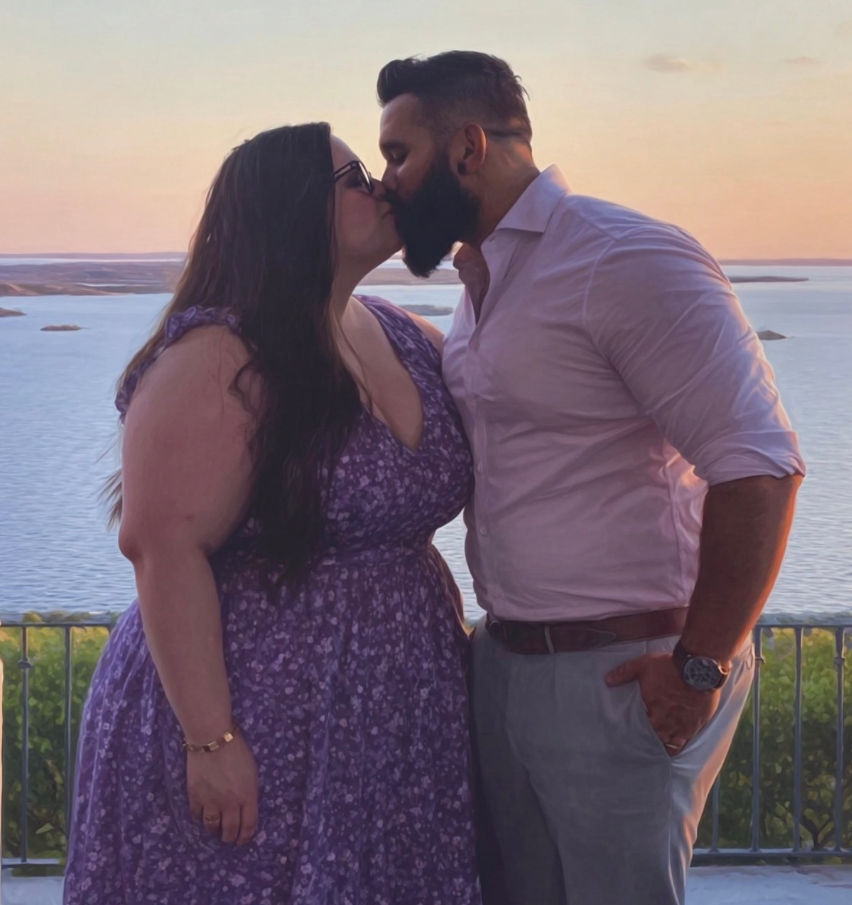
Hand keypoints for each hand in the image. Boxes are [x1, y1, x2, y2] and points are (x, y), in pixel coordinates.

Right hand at [187, 732, 258, 844]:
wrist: (212, 738)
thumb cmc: (237, 750)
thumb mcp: (252, 771)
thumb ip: (249, 791)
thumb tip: (245, 806)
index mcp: (248, 796)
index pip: (249, 825)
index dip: (246, 836)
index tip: (243, 840)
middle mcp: (230, 803)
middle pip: (230, 831)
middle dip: (230, 838)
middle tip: (229, 838)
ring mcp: (211, 802)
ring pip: (212, 828)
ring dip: (215, 831)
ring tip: (216, 829)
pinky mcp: (195, 797)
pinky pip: (197, 816)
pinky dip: (201, 818)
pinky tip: (203, 815)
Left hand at [605, 652, 719, 755]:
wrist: (699, 668)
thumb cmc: (670, 667)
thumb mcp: (642, 665)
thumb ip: (624, 672)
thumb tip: (607, 680)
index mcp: (653, 710)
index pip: (641, 728)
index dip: (636, 732)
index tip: (630, 736)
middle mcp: (667, 722)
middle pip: (656, 738)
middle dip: (649, 741)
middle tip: (643, 743)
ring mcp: (682, 725)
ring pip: (670, 743)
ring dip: (663, 745)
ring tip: (657, 748)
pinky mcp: (696, 724)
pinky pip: (686, 742)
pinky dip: (679, 746)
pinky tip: (674, 749)